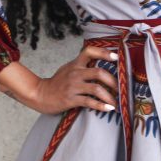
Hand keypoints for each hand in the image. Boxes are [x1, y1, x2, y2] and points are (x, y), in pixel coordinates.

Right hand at [0, 44, 119, 115]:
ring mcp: (73, 86)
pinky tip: (109, 108)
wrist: (40, 94)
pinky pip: (89, 102)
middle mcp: (75, 73)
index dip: (104, 53)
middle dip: (113, 81)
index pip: (90, 51)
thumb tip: (102, 68)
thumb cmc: (57, 83)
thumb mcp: (68, 69)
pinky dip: (101, 105)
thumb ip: (82, 66)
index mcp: (75, 64)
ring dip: (110, 96)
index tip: (116, 57)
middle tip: (120, 89)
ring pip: (97, 89)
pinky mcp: (71, 99)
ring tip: (116, 102)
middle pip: (99, 72)